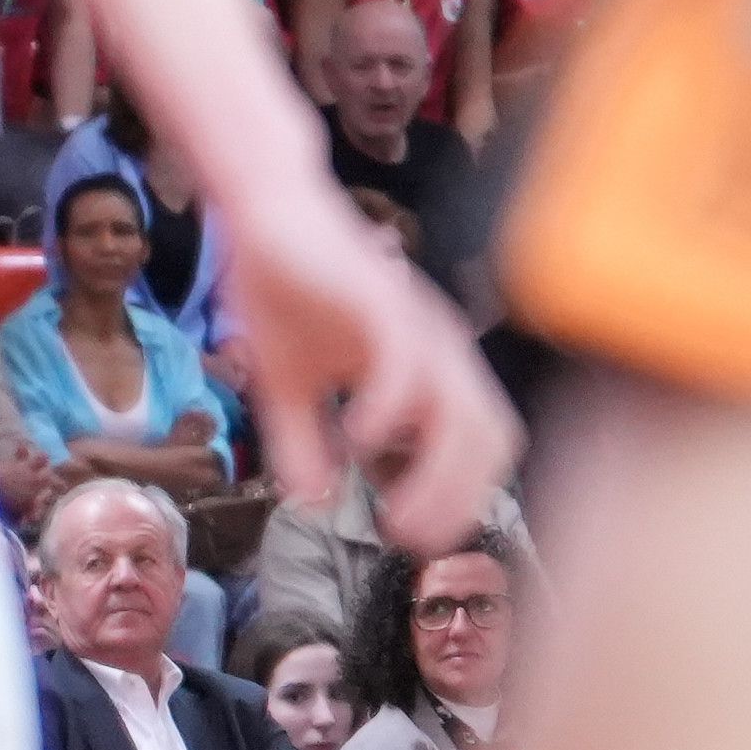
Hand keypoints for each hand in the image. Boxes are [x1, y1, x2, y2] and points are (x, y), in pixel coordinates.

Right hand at [216, 184, 522, 544]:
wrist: (262, 211)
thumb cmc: (281, 291)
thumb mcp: (286, 387)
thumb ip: (303, 443)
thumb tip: (312, 501)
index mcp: (426, 368)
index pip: (476, 446)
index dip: (458, 497)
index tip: (414, 537)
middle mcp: (437, 349)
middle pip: (487, 437)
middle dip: (457, 498)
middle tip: (410, 538)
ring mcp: (414, 326)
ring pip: (461, 412)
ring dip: (438, 474)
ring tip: (394, 511)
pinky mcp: (381, 303)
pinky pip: (407, 366)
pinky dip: (393, 411)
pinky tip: (359, 441)